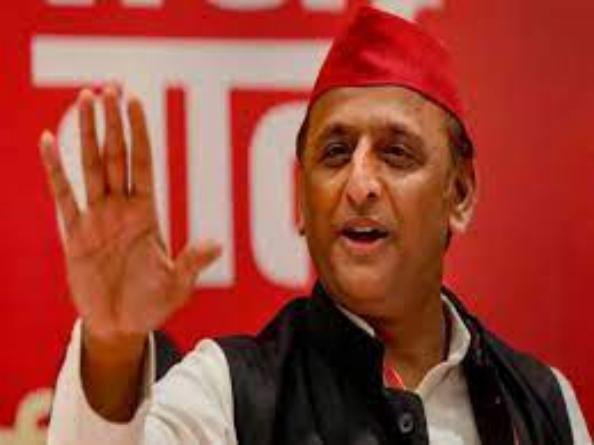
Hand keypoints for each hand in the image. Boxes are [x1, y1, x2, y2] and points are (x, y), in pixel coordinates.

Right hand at [40, 86, 220, 344]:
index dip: (139, 133)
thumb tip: (216, 244)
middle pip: (116, 156)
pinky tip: (49, 141)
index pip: (143, 163)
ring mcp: (97, 218)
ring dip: (85, 134)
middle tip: (106, 87)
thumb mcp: (177, 284)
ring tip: (83, 100)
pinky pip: (63, 195)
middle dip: (112, 122)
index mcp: (148, 213)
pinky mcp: (74, 234)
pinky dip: (55, 170)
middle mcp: (122, 208)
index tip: (135, 101)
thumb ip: (192, 262)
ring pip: (90, 167)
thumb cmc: (152, 304)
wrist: (121, 325)